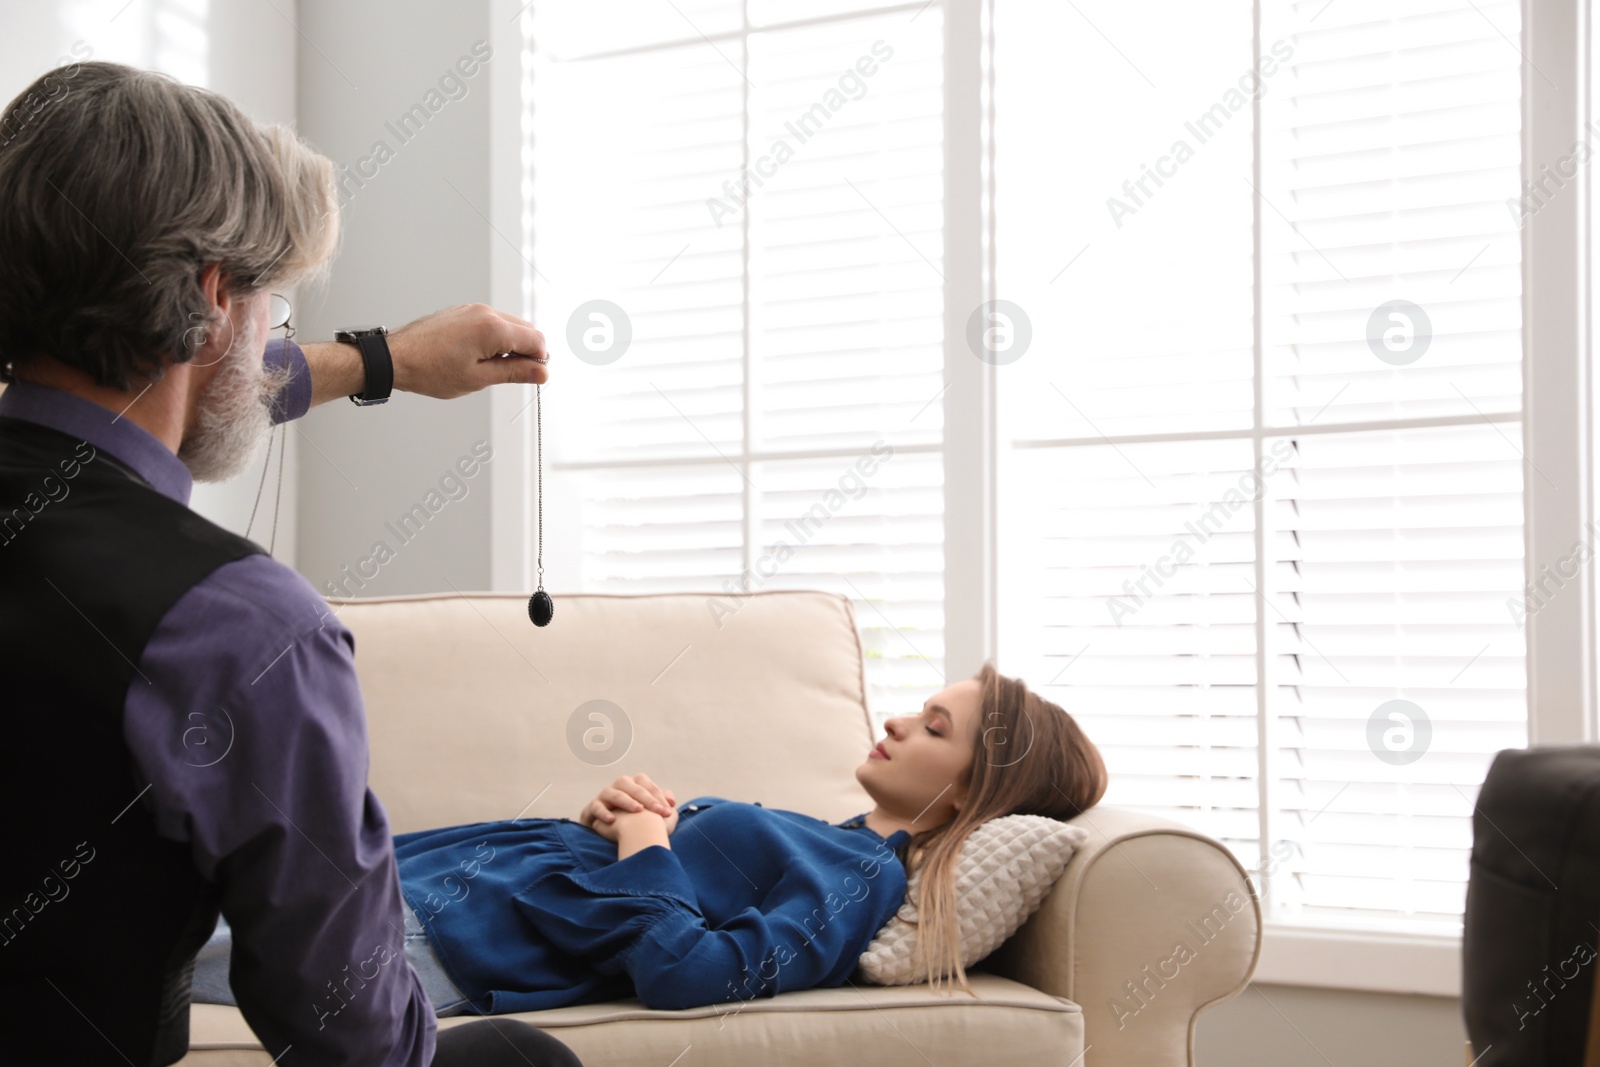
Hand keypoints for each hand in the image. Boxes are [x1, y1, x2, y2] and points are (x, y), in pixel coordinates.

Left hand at [385, 303, 548, 398]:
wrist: (396, 358)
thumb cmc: (430, 370)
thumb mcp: (478, 379)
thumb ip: (514, 372)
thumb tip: (542, 372)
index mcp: (493, 328)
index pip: (536, 340)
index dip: (539, 361)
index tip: (532, 377)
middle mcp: (485, 313)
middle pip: (526, 329)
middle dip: (527, 352)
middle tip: (511, 375)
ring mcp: (472, 309)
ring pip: (509, 325)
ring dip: (510, 345)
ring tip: (490, 367)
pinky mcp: (462, 312)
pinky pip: (490, 322)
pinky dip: (494, 338)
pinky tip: (478, 356)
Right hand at [578, 774, 678, 839]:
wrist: (612, 839)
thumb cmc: (636, 825)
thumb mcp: (652, 815)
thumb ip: (662, 804)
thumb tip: (671, 799)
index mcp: (632, 786)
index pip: (645, 783)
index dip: (657, 794)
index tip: (668, 809)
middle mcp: (618, 788)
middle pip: (631, 785)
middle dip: (646, 798)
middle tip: (659, 811)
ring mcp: (604, 797)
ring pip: (613, 793)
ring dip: (626, 801)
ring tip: (638, 810)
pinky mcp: (591, 809)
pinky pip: (595, 807)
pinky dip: (603, 812)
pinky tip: (613, 820)